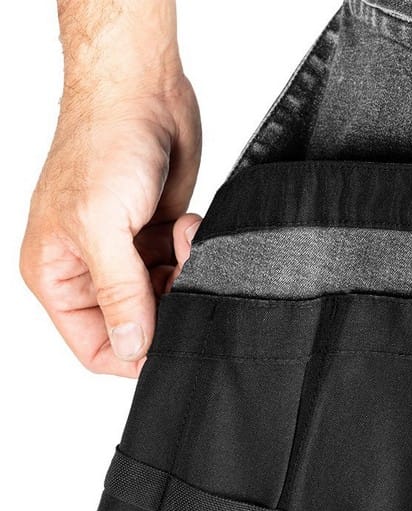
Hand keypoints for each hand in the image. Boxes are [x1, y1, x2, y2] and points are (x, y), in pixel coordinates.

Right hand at [19, 0, 201, 377]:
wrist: (142, 93)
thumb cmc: (102, 144)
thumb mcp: (101, 227)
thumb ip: (119, 293)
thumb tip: (133, 347)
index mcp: (58, 275)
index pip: (95, 346)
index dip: (134, 353)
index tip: (169, 339)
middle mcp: (91, 270)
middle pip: (139, 325)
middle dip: (166, 305)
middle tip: (178, 274)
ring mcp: (128, 254)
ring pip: (167, 299)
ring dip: (182, 274)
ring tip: (180, 239)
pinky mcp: (158, 237)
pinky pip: (183, 269)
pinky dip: (191, 253)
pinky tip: (186, 225)